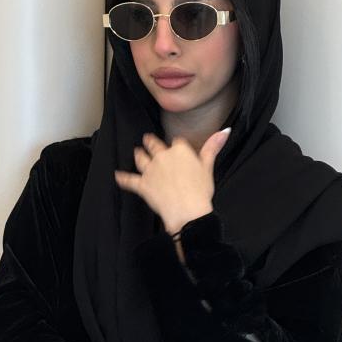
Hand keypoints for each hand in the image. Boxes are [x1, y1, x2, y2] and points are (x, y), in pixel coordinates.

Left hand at [113, 129, 230, 231]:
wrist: (187, 210)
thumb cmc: (200, 191)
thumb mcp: (208, 167)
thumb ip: (213, 147)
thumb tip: (224, 131)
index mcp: (180, 150)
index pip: (176, 142)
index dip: (176, 146)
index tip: (176, 148)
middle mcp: (163, 157)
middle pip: (154, 146)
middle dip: (150, 143)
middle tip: (147, 140)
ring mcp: (150, 170)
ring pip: (141, 158)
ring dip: (138, 155)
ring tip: (136, 152)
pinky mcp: (142, 185)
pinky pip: (129, 180)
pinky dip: (123, 178)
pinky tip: (117, 175)